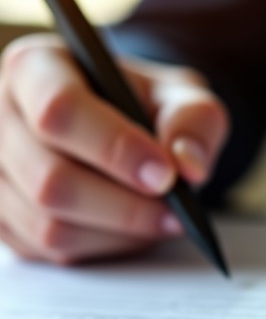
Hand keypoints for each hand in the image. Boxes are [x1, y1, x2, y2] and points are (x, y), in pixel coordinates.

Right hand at [0, 34, 228, 263]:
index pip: (60, 110)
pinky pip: (51, 249)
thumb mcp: (180, 95)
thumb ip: (194, 120)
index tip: (166, 175)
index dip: (115, 148)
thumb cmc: (143, 105)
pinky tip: (133, 229)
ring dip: (118, 232)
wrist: (121, 127)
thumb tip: (188, 167)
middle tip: (177, 211)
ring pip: (49, 224)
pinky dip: (103, 246)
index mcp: (36, 68)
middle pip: (50, 179)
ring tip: (164, 219)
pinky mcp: (2, 218)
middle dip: (125, 205)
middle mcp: (0, 117)